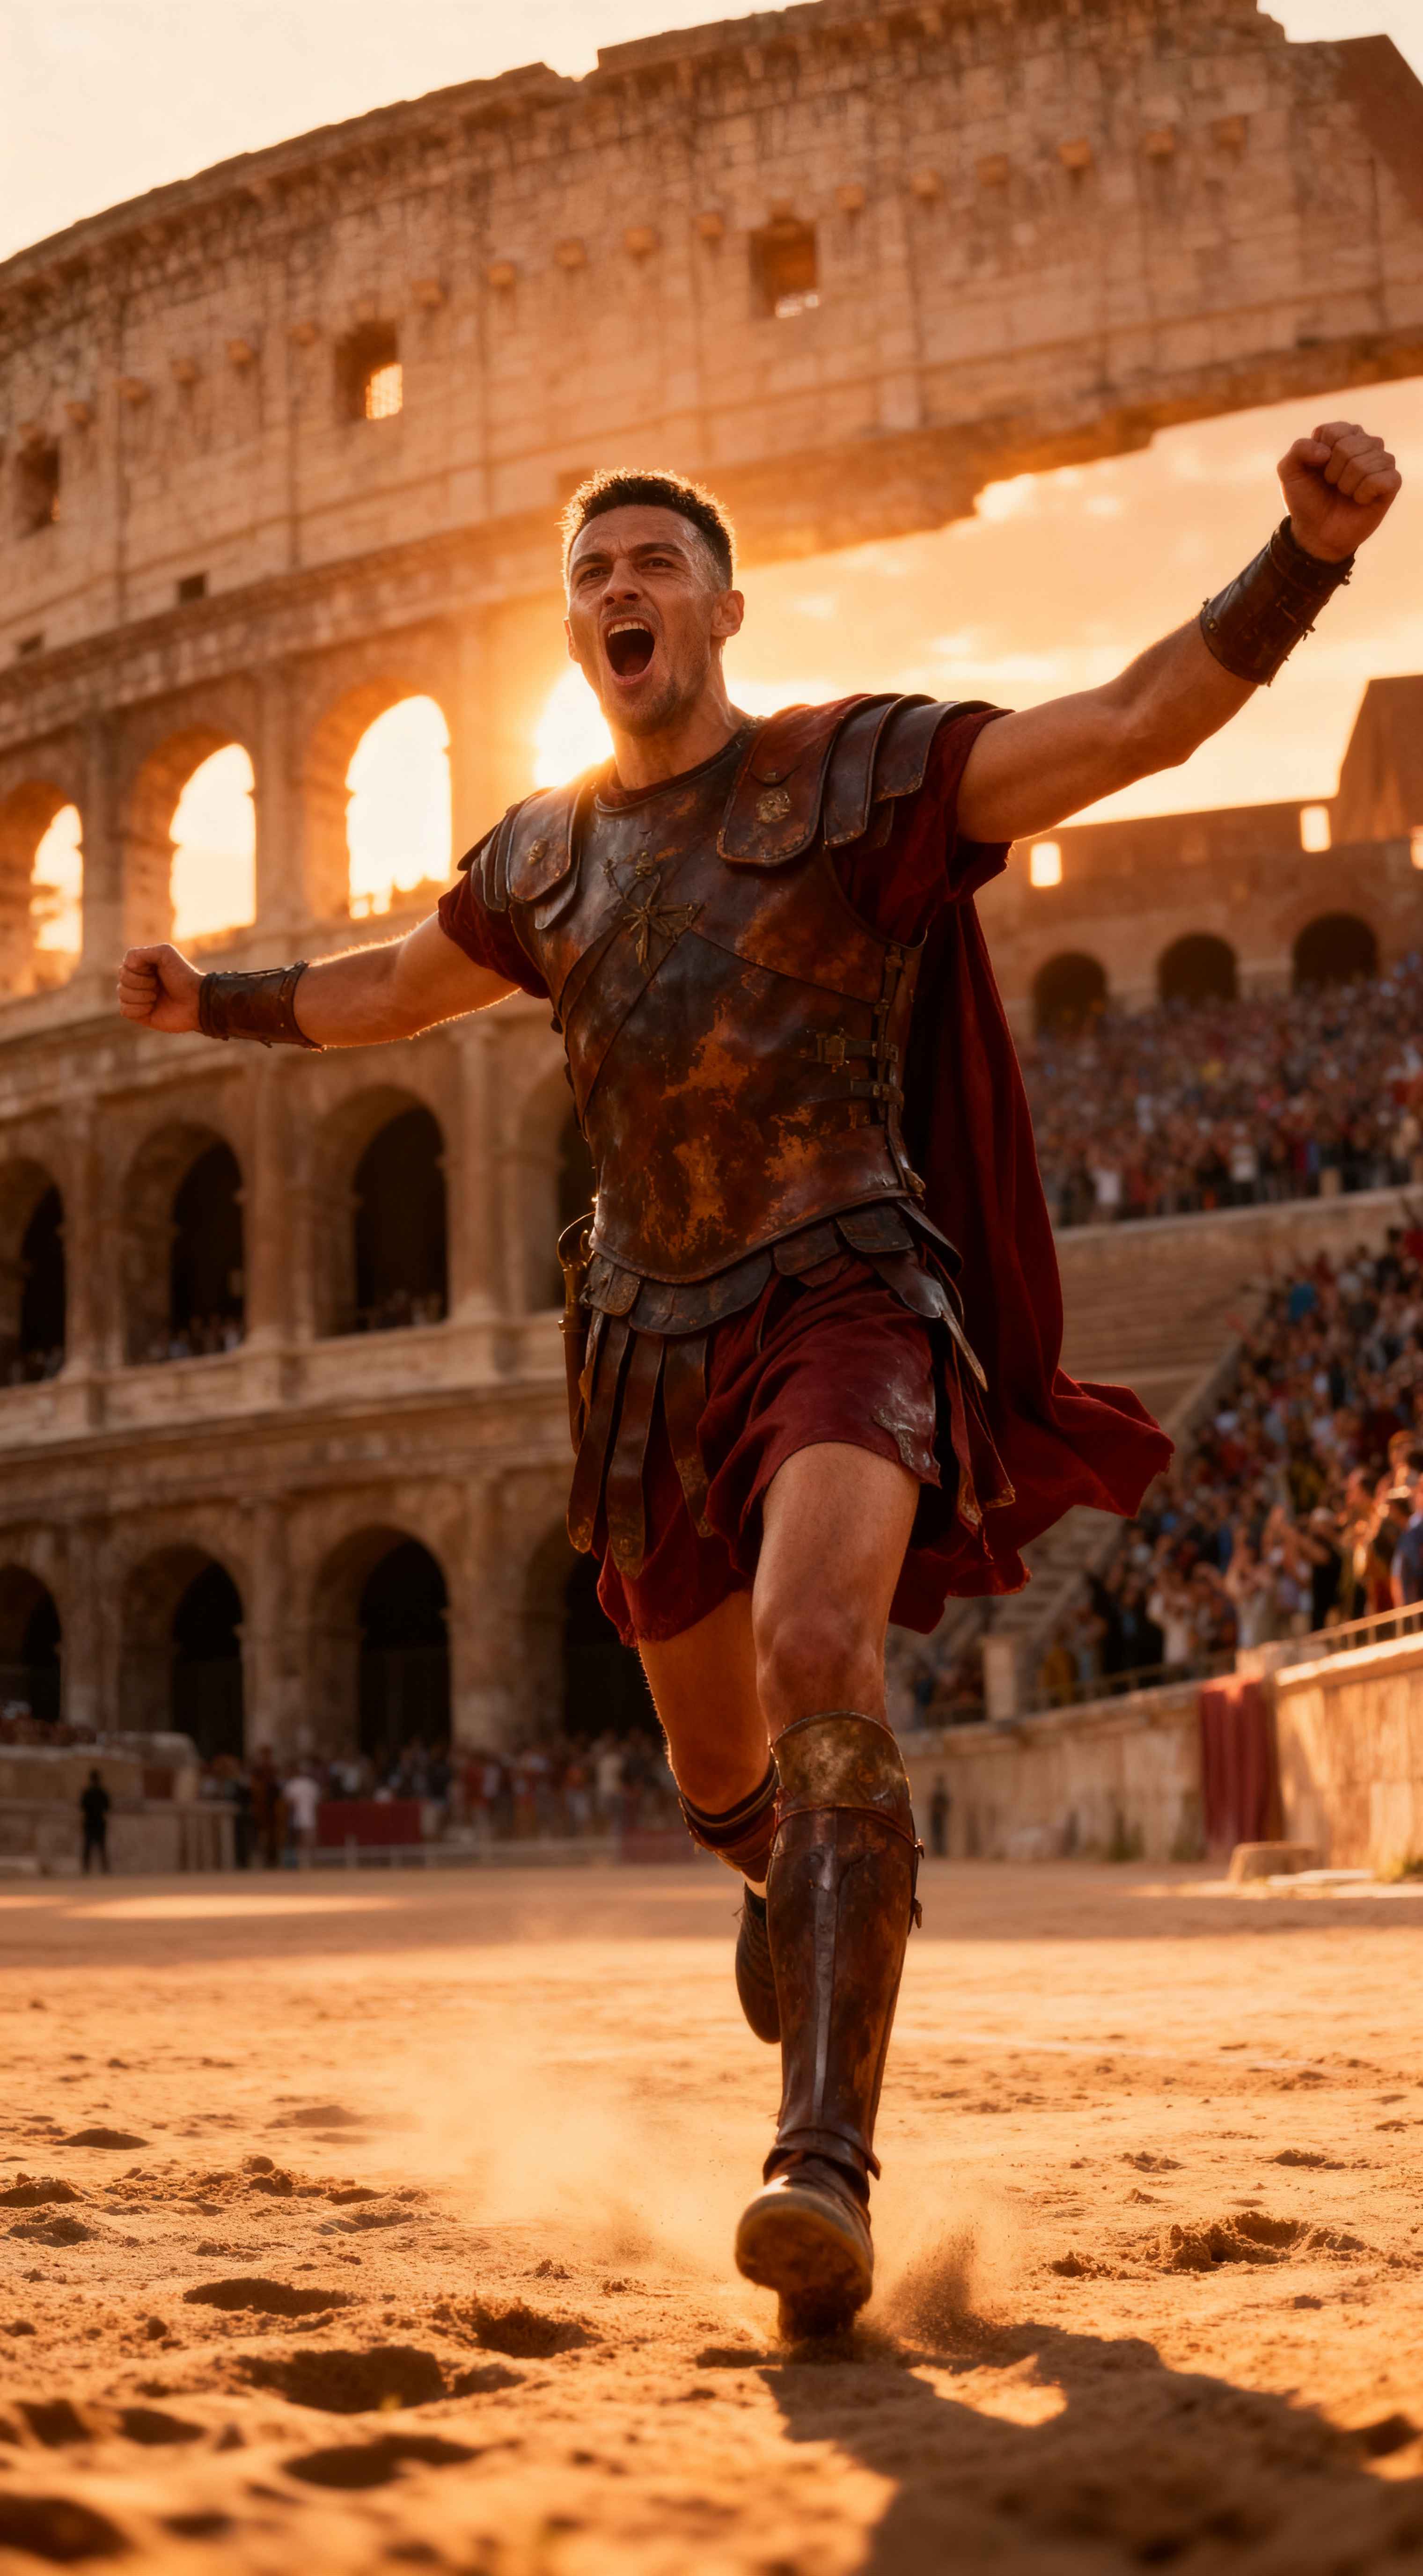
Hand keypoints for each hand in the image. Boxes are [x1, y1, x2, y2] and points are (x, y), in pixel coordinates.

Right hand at [117, 942, 202, 1033]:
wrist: (196, 1001)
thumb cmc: (183, 976)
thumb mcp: (165, 953)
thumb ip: (142, 952)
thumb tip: (126, 965)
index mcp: (142, 966)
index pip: (125, 965)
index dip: (140, 969)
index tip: (157, 971)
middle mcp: (138, 981)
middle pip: (123, 979)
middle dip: (142, 982)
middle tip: (159, 985)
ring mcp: (137, 998)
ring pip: (122, 994)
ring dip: (142, 995)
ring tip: (157, 997)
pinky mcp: (139, 1014)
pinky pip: (125, 1010)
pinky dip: (139, 1008)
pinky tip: (152, 1008)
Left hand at [1278, 420, 1400, 562]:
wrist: (1316, 533)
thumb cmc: (1306, 500)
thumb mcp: (1289, 472)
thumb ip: (1299, 449)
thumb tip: (1326, 452)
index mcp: (1342, 435)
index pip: (1332, 432)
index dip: (1319, 457)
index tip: (1318, 471)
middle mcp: (1365, 443)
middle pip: (1347, 446)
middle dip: (1332, 472)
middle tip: (1332, 485)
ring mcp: (1381, 460)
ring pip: (1363, 463)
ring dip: (1347, 484)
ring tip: (1345, 492)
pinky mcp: (1392, 481)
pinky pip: (1380, 479)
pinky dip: (1363, 493)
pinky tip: (1360, 500)